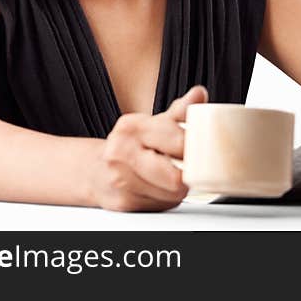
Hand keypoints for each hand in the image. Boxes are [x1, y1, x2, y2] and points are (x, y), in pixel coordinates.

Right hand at [89, 85, 207, 211]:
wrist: (96, 170)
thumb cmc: (133, 144)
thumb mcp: (156, 123)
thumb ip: (180, 110)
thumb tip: (199, 94)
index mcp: (132, 126)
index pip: (180, 142)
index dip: (198, 150)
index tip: (203, 150)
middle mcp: (121, 152)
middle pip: (176, 177)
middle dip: (188, 174)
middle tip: (189, 167)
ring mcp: (119, 179)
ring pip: (171, 195)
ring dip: (178, 189)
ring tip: (171, 176)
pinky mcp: (123, 203)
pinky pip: (160, 206)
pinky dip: (165, 200)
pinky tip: (159, 188)